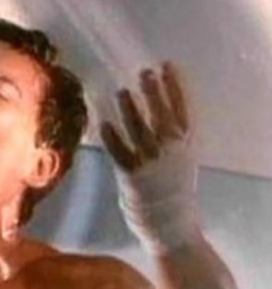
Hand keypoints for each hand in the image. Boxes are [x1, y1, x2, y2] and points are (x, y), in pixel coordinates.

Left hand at [100, 62, 199, 253]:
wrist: (170, 222)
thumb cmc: (173, 189)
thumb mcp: (182, 159)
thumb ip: (173, 137)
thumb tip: (159, 111)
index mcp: (185, 145)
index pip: (182, 109)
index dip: (174, 86)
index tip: (166, 66)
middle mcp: (169, 151)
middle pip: (161, 115)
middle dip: (152, 92)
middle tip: (143, 73)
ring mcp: (150, 162)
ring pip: (138, 130)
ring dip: (130, 109)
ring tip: (121, 92)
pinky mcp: (132, 176)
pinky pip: (119, 152)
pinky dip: (111, 137)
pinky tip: (103, 122)